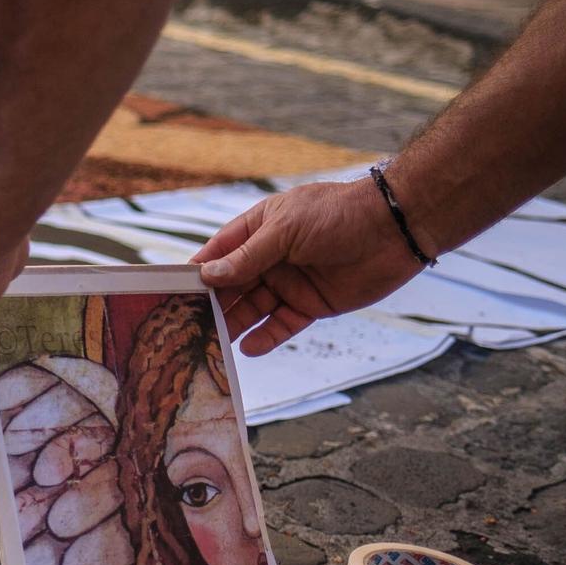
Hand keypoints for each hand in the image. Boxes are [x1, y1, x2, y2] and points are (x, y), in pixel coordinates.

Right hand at [192, 178, 423, 355]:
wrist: (395, 230)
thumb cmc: (338, 215)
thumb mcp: (286, 230)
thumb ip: (248, 257)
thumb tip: (208, 276)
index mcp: (258, 230)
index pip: (218, 254)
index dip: (197, 272)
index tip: (170, 292)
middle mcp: (270, 258)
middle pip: (232, 286)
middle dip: (211, 305)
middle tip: (186, 327)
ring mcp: (290, 283)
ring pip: (253, 309)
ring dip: (234, 325)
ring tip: (212, 345)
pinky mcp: (311, 304)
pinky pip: (282, 324)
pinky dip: (266, 337)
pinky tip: (247, 349)